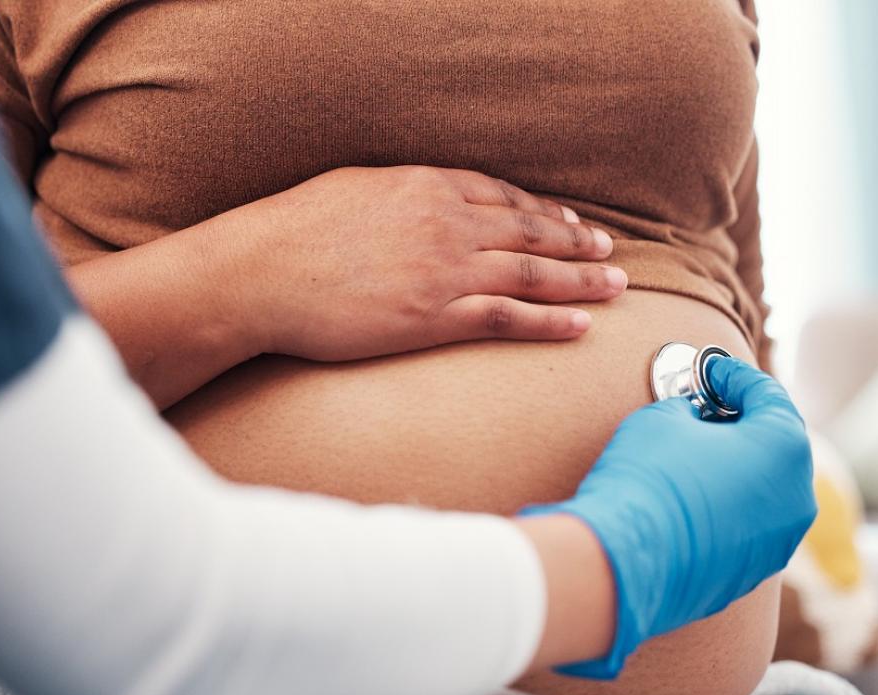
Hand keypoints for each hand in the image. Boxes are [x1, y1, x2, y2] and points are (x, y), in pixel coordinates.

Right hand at [195, 165, 626, 360]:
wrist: (262, 273)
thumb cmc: (292, 231)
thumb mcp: (351, 188)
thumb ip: (398, 193)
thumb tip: (419, 198)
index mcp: (425, 186)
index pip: (501, 197)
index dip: (541, 211)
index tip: (567, 221)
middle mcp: (446, 223)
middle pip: (529, 233)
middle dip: (575, 242)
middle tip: (609, 251)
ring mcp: (445, 271)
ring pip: (531, 274)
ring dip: (579, 281)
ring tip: (615, 287)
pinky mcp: (435, 318)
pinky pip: (508, 318)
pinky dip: (550, 322)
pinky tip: (580, 326)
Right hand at [521, 358, 816, 677]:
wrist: (623, 562)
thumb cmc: (646, 479)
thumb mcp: (663, 418)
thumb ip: (691, 409)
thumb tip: (693, 418)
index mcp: (785, 447)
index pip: (766, 394)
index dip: (732, 376)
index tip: (710, 370)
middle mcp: (797, 497)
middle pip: (774, 444)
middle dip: (741, 423)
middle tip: (706, 408)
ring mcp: (779, 541)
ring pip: (763, 490)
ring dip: (735, 468)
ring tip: (694, 455)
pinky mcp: (751, 573)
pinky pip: (744, 526)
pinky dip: (724, 507)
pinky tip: (689, 498)